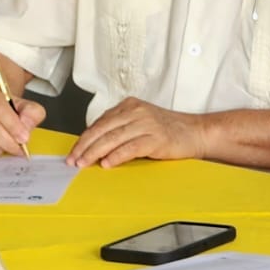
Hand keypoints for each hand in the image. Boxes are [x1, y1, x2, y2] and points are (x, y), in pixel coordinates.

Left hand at [67, 97, 207, 168]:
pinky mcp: (156, 138)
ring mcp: (146, 123)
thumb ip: (120, 128)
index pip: (100, 122)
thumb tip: (94, 146)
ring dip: (95, 153)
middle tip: (73, 160)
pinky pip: (130, 147)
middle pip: (102, 129)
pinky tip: (107, 163)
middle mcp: (136, 111)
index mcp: (129, 105)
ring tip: (83, 163)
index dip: (84, 138)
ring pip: (112, 138)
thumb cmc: (169, 130)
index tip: (74, 151)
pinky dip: (116, 156)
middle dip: (84, 146)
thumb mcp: (141, 122)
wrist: (196, 132)